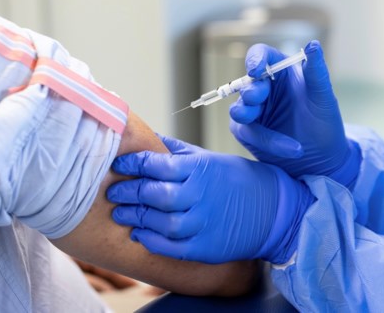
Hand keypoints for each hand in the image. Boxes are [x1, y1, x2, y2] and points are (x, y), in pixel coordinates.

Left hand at [108, 135, 312, 264]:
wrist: (271, 209)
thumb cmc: (236, 179)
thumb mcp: (209, 158)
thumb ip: (176, 151)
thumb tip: (146, 136)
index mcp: (200, 168)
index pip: (157, 164)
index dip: (132, 164)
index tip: (117, 165)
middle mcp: (201, 194)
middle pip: (155, 194)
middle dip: (129, 192)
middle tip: (112, 192)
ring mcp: (204, 222)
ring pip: (161, 222)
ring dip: (137, 218)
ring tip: (121, 214)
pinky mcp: (206, 246)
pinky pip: (172, 246)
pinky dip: (152, 241)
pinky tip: (139, 234)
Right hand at [229, 40, 360, 187]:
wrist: (323, 158)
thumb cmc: (325, 122)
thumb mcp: (323, 97)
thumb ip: (317, 72)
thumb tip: (313, 44)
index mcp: (281, 71)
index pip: (261, 55)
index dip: (255, 59)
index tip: (256, 70)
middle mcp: (265, 88)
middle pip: (246, 83)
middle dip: (251, 92)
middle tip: (257, 99)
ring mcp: (254, 110)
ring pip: (239, 109)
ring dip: (247, 114)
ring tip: (259, 119)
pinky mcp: (248, 132)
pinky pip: (248, 133)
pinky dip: (267, 141)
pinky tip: (291, 148)